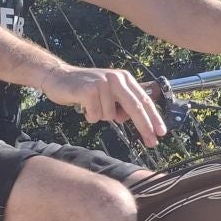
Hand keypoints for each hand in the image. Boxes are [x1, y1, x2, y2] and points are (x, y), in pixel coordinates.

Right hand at [44, 66, 166, 144]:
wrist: (59, 77)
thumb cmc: (85, 88)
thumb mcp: (108, 92)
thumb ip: (122, 104)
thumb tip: (133, 120)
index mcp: (124, 78)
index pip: (143, 100)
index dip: (154, 118)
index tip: (162, 132)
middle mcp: (116, 78)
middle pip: (135, 107)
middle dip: (145, 127)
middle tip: (152, 143)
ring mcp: (103, 83)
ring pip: (111, 116)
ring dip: (100, 116)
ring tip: (91, 106)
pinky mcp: (89, 90)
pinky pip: (96, 116)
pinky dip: (90, 116)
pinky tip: (84, 106)